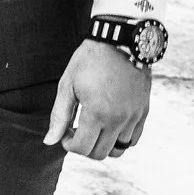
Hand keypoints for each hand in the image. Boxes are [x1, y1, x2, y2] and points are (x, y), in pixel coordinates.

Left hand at [43, 39, 149, 159]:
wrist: (120, 40)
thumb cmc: (89, 60)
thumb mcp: (67, 85)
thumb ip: (59, 116)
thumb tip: (50, 141)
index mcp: (97, 113)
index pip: (82, 148)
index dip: (69, 144)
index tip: (66, 131)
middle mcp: (119, 119)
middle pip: (100, 153)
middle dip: (84, 147)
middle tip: (77, 131)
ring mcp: (134, 116)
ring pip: (120, 149)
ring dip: (103, 145)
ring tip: (94, 128)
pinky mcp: (144, 110)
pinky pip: (134, 138)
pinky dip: (121, 138)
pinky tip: (110, 124)